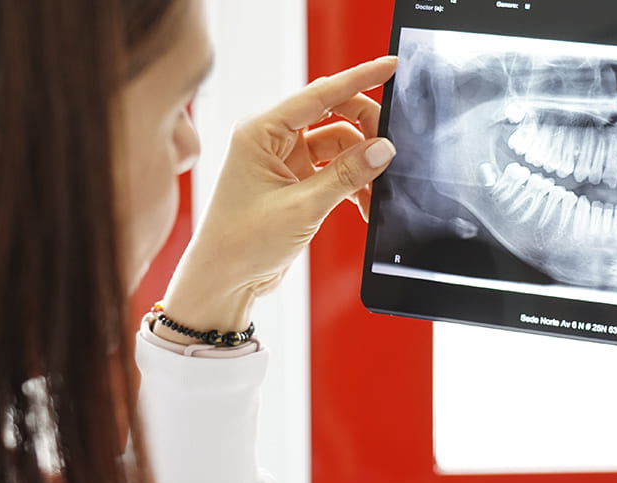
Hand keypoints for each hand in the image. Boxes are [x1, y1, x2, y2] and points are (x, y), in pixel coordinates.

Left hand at [158, 56, 397, 339]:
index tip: (391, 67)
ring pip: (338, 145)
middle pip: (332, 115)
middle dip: (365, 129)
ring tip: (379, 188)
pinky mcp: (294, 182)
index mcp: (260, 132)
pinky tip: (366, 203)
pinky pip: (334, 170)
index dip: (359, 79)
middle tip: (392, 146)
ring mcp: (283, 160)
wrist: (224, 282)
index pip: (319, 94)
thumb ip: (347, 175)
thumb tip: (383, 149)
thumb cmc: (242, 243)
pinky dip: (353, 183)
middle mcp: (271, 140)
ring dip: (362, 165)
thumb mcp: (302, 207)